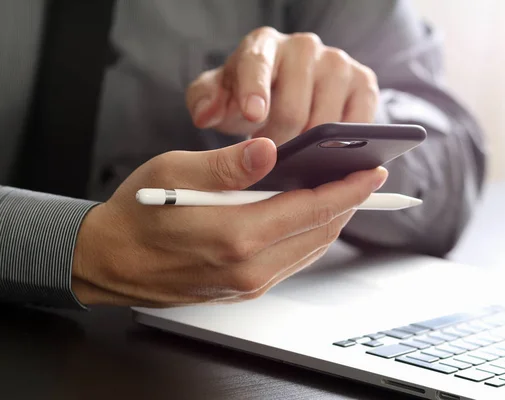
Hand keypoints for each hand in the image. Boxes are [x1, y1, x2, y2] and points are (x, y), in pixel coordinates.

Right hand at [72, 138, 386, 306]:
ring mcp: (250, 283)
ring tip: (344, 191)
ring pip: (310, 248)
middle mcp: (249, 267)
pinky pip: (292, 260)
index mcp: (235, 235)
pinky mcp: (246, 288)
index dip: (348, 189)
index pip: (311, 210)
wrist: (111, 261)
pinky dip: (309, 235)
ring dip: (332, 219)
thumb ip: (228, 165)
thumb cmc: (139, 212)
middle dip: (348, 203)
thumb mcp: (176, 173)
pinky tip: (311, 214)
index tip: (373, 172)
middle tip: (365, 177)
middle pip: (319, 232)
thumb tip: (270, 149)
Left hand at [186, 27, 378, 144]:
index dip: (255, 91)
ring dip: (310, 149)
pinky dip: (344, 146)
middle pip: (294, 107)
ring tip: (296, 156)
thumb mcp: (219, 97)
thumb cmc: (248, 97)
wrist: (283, 93)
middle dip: (279, 143)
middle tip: (270, 160)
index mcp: (263, 45)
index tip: (252, 115)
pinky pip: (359, 123)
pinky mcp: (365, 84)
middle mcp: (303, 47)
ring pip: (327, 121)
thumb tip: (206, 115)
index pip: (257, 64)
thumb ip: (205, 101)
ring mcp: (338, 64)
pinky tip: (328, 154)